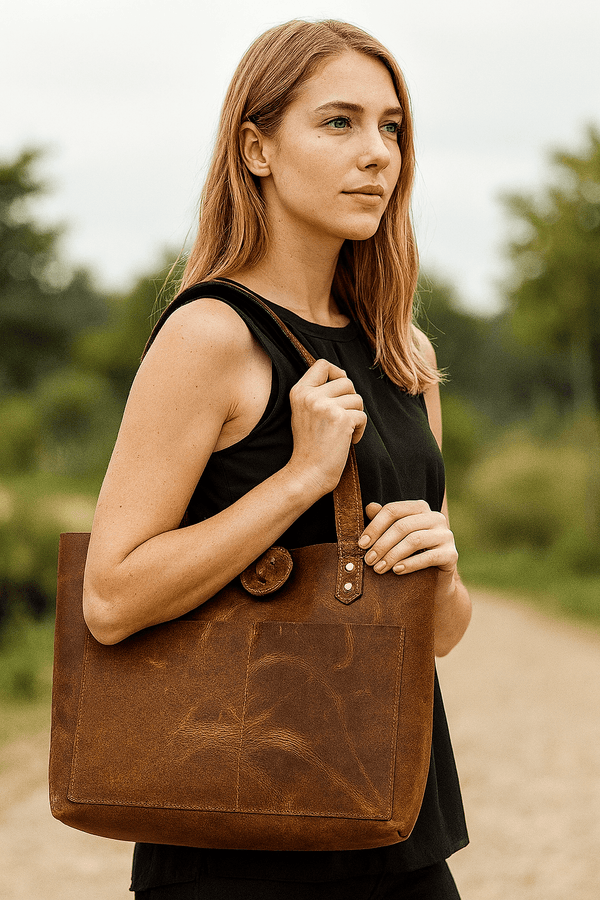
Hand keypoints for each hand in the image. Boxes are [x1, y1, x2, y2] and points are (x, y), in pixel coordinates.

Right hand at [287, 359, 366, 495]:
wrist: (307, 473)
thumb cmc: (310, 445)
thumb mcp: (305, 412)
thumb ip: (319, 392)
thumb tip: (343, 375)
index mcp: (299, 391)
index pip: (322, 364)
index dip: (336, 373)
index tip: (339, 392)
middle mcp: (310, 396)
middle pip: (346, 381)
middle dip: (350, 400)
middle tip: (341, 419)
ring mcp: (325, 406)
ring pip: (357, 399)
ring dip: (355, 416)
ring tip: (342, 432)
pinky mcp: (341, 419)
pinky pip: (362, 416)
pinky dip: (359, 430)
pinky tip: (347, 441)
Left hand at [359, 500, 457, 574]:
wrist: (435, 580)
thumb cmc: (410, 554)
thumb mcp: (395, 537)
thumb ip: (384, 521)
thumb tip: (370, 507)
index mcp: (420, 508)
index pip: (393, 510)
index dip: (374, 527)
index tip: (361, 544)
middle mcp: (435, 517)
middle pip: (402, 526)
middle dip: (381, 544)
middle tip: (368, 560)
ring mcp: (446, 535)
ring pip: (414, 540)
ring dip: (393, 555)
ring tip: (379, 568)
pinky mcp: (452, 554)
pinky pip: (429, 557)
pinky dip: (410, 564)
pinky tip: (396, 571)